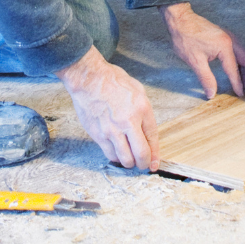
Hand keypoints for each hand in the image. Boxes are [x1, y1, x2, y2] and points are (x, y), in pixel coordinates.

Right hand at [56, 46, 160, 168]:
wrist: (89, 79)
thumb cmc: (113, 81)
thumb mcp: (138, 90)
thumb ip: (144, 112)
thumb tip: (147, 131)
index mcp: (142, 109)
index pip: (152, 139)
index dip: (155, 155)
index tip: (154, 164)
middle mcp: (129, 122)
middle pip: (141, 154)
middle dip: (144, 164)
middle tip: (143, 165)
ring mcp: (113, 130)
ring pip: (125, 159)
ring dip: (130, 163)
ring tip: (129, 160)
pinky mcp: (99, 135)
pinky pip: (111, 154)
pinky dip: (116, 157)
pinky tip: (117, 152)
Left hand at [162, 3, 244, 99]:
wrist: (180, 19)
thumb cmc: (186, 37)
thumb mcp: (195, 61)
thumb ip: (206, 78)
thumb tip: (211, 93)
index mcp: (224, 46)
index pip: (234, 69)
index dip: (238, 83)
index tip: (241, 94)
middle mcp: (230, 40)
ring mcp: (228, 37)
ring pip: (244, 55)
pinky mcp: (224, 37)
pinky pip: (238, 51)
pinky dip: (241, 62)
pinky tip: (238, 70)